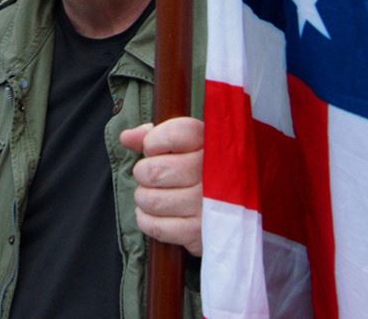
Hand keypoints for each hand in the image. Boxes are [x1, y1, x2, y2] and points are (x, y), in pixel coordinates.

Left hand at [119, 117, 203, 256]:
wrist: (241, 209)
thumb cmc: (204, 171)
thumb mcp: (187, 145)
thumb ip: (154, 136)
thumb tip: (126, 137)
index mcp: (214, 143)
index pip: (174, 134)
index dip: (153, 142)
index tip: (155, 149)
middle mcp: (215, 173)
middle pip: (153, 171)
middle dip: (144, 173)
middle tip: (152, 176)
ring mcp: (208, 205)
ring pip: (150, 200)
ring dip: (144, 198)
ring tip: (156, 195)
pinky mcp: (200, 232)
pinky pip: (155, 226)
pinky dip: (146, 220)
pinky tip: (157, 214)